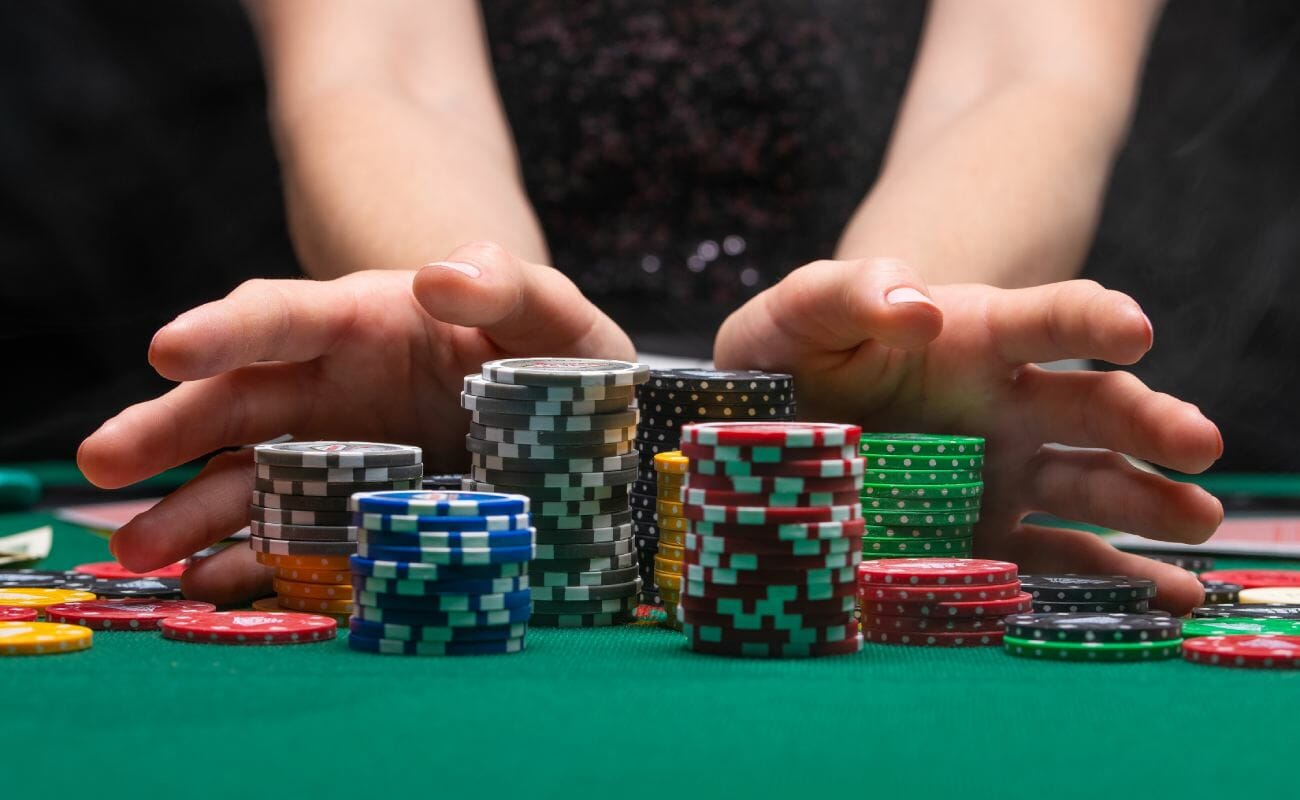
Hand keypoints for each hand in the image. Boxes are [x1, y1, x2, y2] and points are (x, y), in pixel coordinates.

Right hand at [78, 242, 632, 603]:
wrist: (568, 423)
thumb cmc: (550, 355)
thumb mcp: (551, 315)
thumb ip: (508, 285)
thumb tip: (439, 275)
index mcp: (365, 323)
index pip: (283, 316)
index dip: (228, 330)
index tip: (168, 347)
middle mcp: (331, 388)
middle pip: (236, 400)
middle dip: (169, 428)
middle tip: (101, 461)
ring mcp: (336, 457)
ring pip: (248, 477)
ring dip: (192, 511)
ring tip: (138, 549)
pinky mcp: (354, 517)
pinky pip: (291, 539)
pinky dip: (253, 564)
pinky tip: (213, 588)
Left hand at [715, 258, 1222, 613]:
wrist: (781, 420)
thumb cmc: (796, 351)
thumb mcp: (800, 313)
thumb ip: (848, 294)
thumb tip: (921, 307)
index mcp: (973, 338)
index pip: (1046, 318)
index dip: (1091, 319)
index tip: (1134, 329)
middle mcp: (1007, 406)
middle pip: (1092, 406)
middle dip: (1149, 419)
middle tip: (1198, 442)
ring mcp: (1004, 474)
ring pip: (1090, 486)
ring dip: (1149, 504)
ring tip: (1199, 524)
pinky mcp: (986, 537)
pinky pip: (1051, 560)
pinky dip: (1103, 579)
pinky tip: (1159, 601)